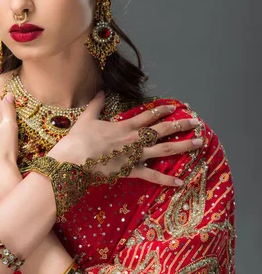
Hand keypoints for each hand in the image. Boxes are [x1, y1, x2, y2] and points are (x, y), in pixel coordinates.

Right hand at [49, 91, 202, 187]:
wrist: (74, 158)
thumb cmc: (79, 139)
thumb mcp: (87, 118)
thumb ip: (96, 104)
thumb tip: (101, 92)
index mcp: (125, 126)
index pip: (148, 116)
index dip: (162, 111)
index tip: (175, 107)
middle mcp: (135, 139)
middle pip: (163, 130)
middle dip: (181, 125)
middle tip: (196, 122)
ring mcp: (135, 155)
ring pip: (164, 149)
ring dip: (183, 145)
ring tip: (199, 143)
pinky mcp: (132, 171)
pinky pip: (152, 176)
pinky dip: (167, 180)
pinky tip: (182, 182)